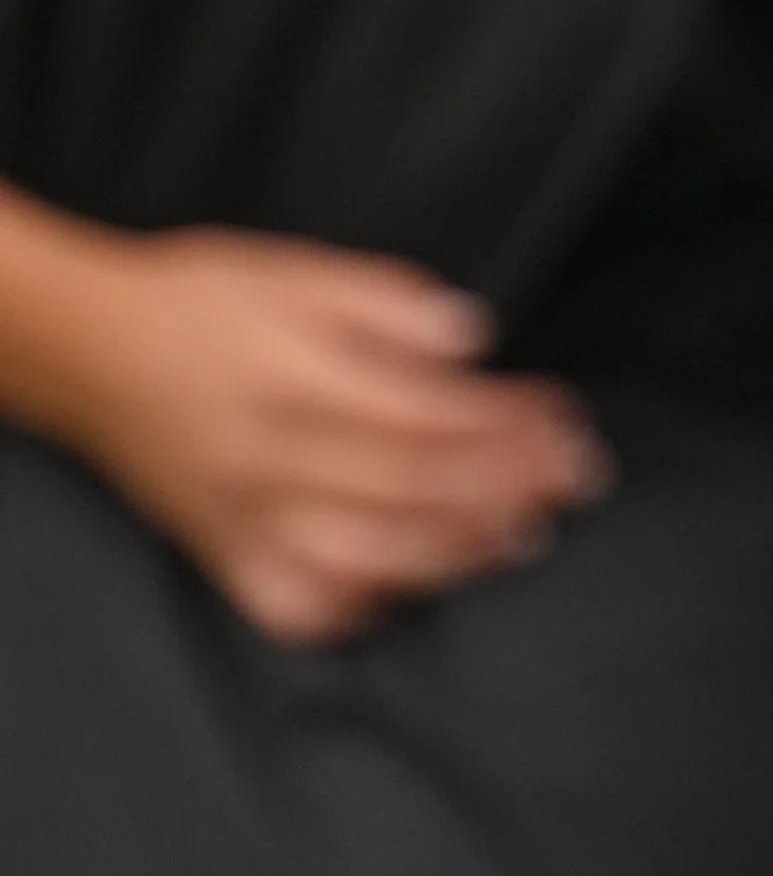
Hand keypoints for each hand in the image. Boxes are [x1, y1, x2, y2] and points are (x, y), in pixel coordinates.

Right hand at [70, 228, 609, 643]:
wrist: (93, 351)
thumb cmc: (206, 299)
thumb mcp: (299, 267)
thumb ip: (388, 301)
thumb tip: (473, 338)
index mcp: (296, 375)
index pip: (425, 414)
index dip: (505, 424)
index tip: (564, 419)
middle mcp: (272, 457)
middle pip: (412, 488)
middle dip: (508, 485)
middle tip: (577, 477)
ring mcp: (245, 520)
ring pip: (368, 557)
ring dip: (460, 549)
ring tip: (528, 531)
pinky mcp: (224, 559)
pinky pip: (301, 607)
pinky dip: (367, 606)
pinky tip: (421, 584)